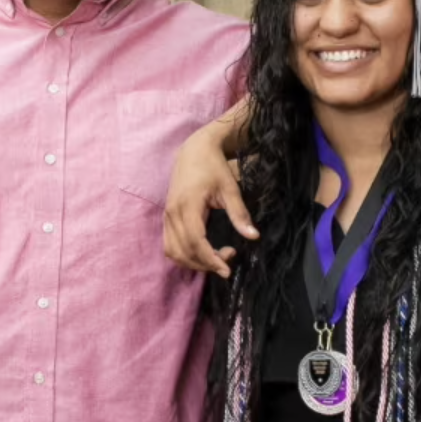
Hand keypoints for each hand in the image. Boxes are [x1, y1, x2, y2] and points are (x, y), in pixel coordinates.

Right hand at [163, 125, 255, 277]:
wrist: (193, 151)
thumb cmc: (214, 167)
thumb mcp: (230, 188)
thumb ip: (240, 214)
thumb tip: (253, 236)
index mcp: (188, 206)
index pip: (196, 241)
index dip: (210, 259)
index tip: (227, 270)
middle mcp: (172, 214)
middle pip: (184, 251)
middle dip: (205, 264)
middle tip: (228, 260)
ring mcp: (167, 217)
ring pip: (173, 252)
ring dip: (193, 263)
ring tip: (216, 259)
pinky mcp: (166, 218)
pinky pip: (170, 245)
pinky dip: (184, 256)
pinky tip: (202, 255)